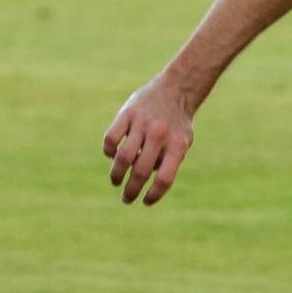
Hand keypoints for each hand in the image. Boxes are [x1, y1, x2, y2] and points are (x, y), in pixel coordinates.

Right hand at [103, 75, 195, 204]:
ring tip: (116, 181)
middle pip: (141, 171)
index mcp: (178, 145)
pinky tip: (112, 156)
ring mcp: (142, 123)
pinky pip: (111, 138)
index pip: (164, 179)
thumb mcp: (183, 143)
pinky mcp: (126, 113)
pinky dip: (108, 151)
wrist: (175, 90)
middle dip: (131, 190)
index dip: (154, 195)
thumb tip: (145, 181)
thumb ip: (168, 162)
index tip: (145, 202)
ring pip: (123, 157)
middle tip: (126, 199)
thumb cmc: (177, 124)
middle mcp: (160, 135)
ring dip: (116, 174)